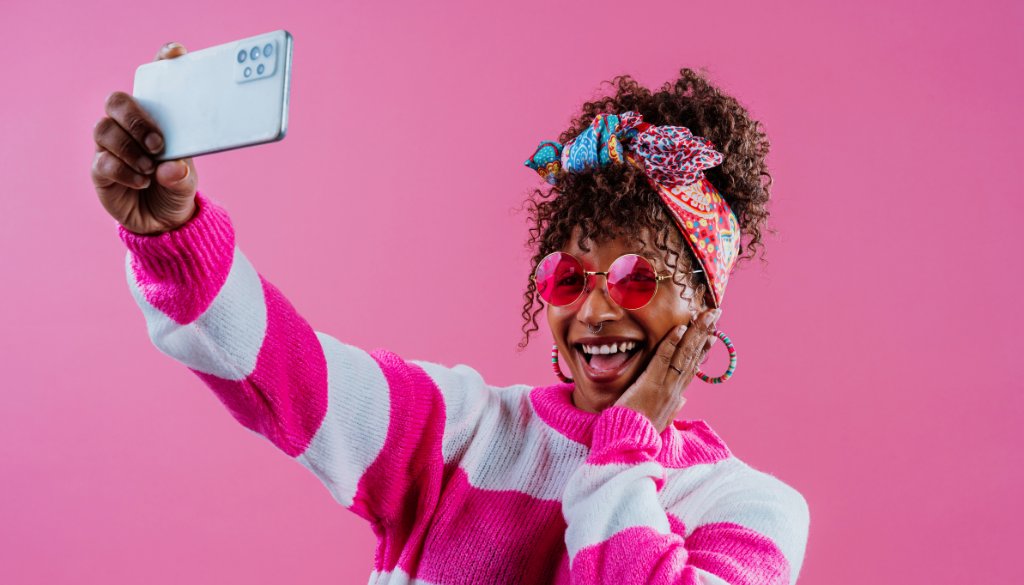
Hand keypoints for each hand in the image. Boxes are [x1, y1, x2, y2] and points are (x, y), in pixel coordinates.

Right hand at [91, 42, 198, 235]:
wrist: (163, 223)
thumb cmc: (175, 188)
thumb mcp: (188, 183)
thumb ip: (182, 176)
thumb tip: (172, 168)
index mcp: (156, 119)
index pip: (154, 83)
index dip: (161, 63)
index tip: (175, 53)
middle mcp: (129, 127)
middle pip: (117, 100)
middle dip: (134, 117)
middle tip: (157, 142)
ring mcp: (111, 146)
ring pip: (104, 128)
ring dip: (128, 147)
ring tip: (150, 168)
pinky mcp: (100, 170)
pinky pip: (102, 161)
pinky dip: (124, 170)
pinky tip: (142, 181)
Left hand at [613, 308, 721, 433]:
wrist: (628, 444)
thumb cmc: (640, 431)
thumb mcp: (661, 420)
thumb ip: (673, 408)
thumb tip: (683, 400)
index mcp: (676, 395)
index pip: (692, 367)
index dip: (703, 349)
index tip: (712, 334)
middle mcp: (675, 389)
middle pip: (693, 356)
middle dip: (705, 333)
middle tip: (715, 313)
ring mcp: (665, 386)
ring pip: (684, 354)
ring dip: (695, 332)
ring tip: (705, 314)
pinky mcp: (650, 384)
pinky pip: (663, 359)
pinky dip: (671, 343)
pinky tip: (679, 328)